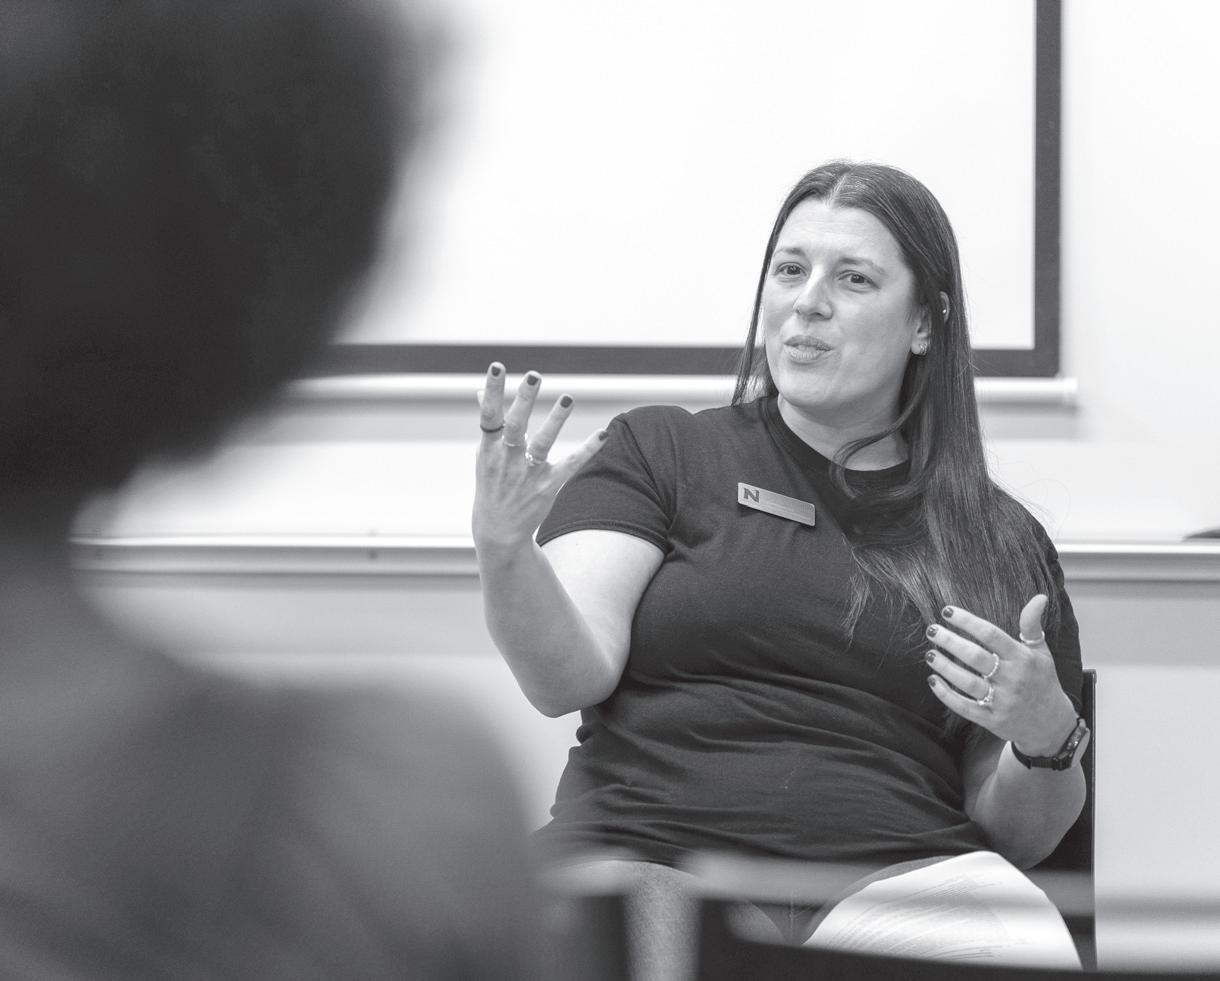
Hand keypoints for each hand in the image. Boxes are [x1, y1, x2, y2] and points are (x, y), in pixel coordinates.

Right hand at [472, 363, 606, 554]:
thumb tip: (480, 391)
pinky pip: (570, 465)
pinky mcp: (548, 486)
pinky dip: (587, 450)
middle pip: (515, 425)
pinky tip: (602, 434)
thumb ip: (488, 422)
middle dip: (523, 400)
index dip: (491, 391)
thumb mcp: (485, 453)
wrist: (498, 528)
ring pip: (543, 444)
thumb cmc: (492, 483)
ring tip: (568, 398)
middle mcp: (507, 459)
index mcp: (489, 448)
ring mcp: (528, 473)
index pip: (488, 414)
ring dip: (555, 421)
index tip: (496, 366)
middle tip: (534, 375)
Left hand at [925, 595, 1077, 755]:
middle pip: (975, 657)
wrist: (1051, 725)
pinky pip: (964, 706)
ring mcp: (1002, 701)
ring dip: (945, 667)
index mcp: (1023, 658)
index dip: (967, 621)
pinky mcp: (992, 720)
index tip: (946, 611)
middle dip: (950, 642)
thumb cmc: (1042, 681)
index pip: (991, 635)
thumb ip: (1032, 625)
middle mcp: (1013, 679)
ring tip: (930, 654)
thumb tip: (1039, 596)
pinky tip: (933, 681)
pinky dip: (946, 694)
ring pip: (967, 682)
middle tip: (931, 630)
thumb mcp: (1041, 652)